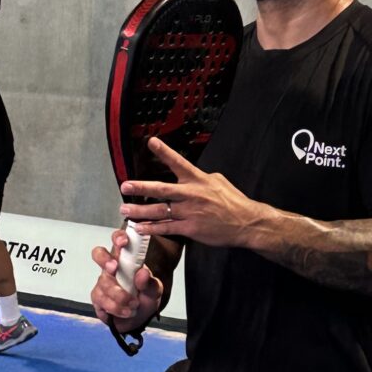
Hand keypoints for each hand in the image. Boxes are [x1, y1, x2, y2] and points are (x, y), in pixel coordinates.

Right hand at [91, 227, 165, 331]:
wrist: (139, 319)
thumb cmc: (145, 297)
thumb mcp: (154, 291)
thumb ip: (149, 282)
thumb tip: (142, 273)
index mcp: (127, 260)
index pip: (119, 242)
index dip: (118, 238)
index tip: (124, 241)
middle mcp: (112, 267)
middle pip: (98, 254)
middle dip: (104, 260)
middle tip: (114, 268)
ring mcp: (103, 282)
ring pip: (104, 282)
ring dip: (120, 295)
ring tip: (134, 304)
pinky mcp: (98, 297)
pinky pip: (102, 299)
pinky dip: (116, 307)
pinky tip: (126, 311)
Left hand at [120, 139, 259, 248]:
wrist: (246, 223)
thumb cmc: (234, 202)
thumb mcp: (218, 181)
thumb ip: (201, 177)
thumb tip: (190, 175)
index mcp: (198, 180)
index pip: (179, 162)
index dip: (164, 152)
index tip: (151, 142)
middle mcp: (192, 195)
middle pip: (162, 190)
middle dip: (141, 187)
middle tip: (125, 186)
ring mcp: (190, 212)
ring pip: (160, 211)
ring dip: (140, 211)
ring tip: (124, 211)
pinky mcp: (190, 229)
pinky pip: (167, 228)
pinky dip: (151, 228)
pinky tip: (140, 228)